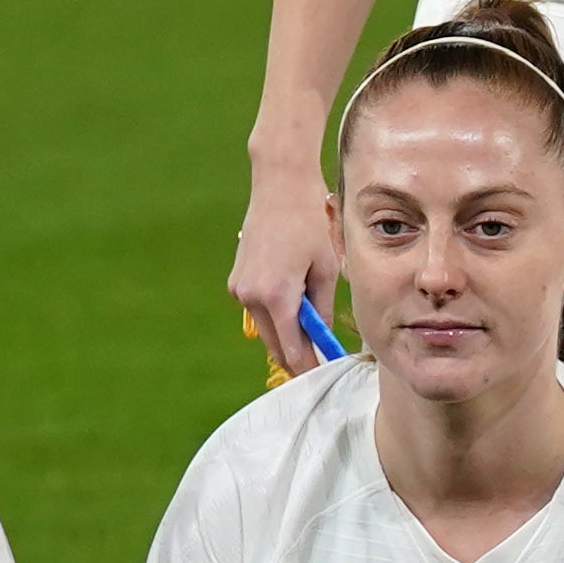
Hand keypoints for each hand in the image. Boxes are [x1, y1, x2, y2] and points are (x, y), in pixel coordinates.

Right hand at [230, 153, 342, 374]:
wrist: (280, 186)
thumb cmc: (310, 223)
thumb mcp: (326, 268)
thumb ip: (322, 309)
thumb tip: (323, 338)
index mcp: (276, 296)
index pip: (291, 349)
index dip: (308, 366)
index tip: (323, 376)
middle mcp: (250, 297)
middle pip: (275, 344)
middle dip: (297, 355)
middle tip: (321, 361)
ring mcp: (239, 289)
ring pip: (267, 328)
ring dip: (288, 333)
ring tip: (315, 329)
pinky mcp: (237, 280)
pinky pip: (259, 309)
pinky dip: (277, 315)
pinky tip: (297, 304)